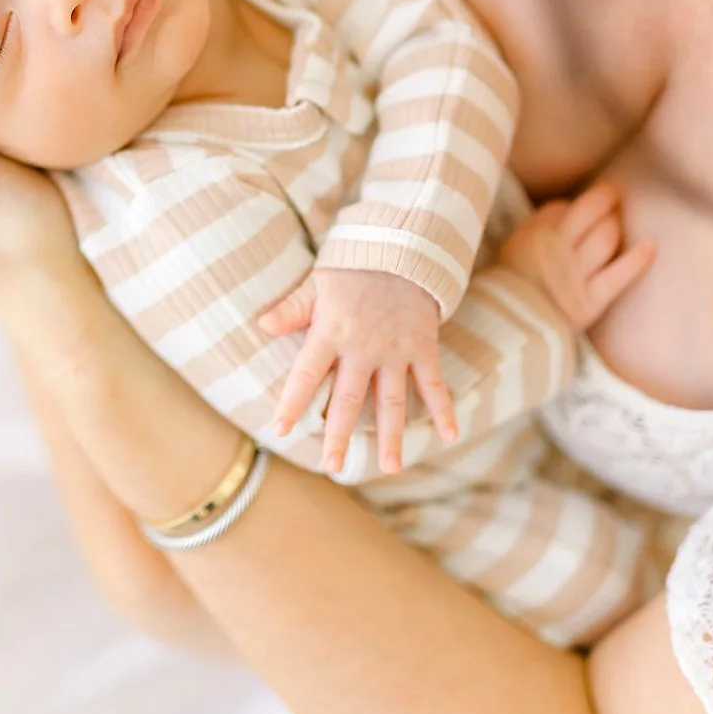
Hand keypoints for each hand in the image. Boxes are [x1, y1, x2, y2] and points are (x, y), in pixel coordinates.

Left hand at [258, 267, 456, 475]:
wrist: (402, 245)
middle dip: (339, 434)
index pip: (307, 374)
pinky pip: (434, 383)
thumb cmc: (354, 265)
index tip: (279, 430)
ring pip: (392, 401)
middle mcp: (364, 347)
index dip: (292, 402)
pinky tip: (450, 436)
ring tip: (388, 468)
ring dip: (391, 437)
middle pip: (348, 399)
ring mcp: (396, 350)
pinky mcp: (423, 347)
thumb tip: (262, 325)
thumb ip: (293, 308)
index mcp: (331, 331)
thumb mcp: (318, 281)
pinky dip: (443, 410)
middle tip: (333, 465)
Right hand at [500, 182, 655, 330]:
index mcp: (530, 234)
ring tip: (617, 224)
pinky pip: (621, 274)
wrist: (507, 332)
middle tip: (613, 194)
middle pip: (590, 211)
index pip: (561, 207)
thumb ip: (533, 231)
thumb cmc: (505, 291)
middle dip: (605, 198)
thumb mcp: (509, 250)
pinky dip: (639, 258)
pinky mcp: (591, 300)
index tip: (575, 214)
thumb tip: (561, 212)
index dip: (571, 208)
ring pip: (606, 237)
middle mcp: (555, 248)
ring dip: (616, 225)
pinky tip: (652, 244)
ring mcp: (575, 274)